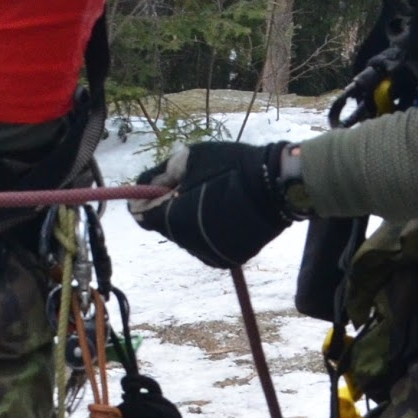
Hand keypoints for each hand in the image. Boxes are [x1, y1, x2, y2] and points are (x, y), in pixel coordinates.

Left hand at [134, 140, 299, 269]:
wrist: (277, 184)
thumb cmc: (230, 165)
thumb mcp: (188, 158)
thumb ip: (159, 174)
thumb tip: (142, 187)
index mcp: (172, 219)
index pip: (141, 216)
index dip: (144, 200)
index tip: (156, 187)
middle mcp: (188, 242)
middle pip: (164, 227)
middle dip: (169, 208)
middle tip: (190, 186)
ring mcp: (210, 254)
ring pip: (186, 236)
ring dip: (189, 220)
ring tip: (212, 197)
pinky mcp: (229, 259)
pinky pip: (207, 244)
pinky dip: (209, 230)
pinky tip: (225, 212)